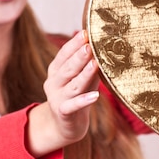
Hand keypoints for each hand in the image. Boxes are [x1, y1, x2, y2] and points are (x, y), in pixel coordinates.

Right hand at [27, 30, 99, 156]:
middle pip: (67, 68)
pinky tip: (95, 96)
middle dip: (78, 56)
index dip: (74, 44)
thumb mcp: (81, 79)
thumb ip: (89, 66)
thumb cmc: (76, 97)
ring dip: (84, 74)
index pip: (63, 55)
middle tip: (89, 45)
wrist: (65, 126)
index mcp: (56, 71)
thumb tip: (104, 48)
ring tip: (95, 64)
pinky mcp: (63, 113)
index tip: (86, 32)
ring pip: (72, 85)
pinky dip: (84, 100)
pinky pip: (73, 106)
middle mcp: (54, 83)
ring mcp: (57, 98)